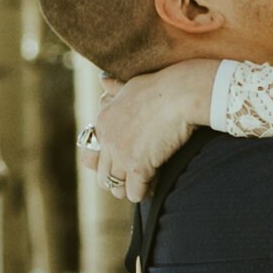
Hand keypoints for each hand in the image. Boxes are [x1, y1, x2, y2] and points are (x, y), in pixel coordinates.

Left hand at [84, 60, 219, 199]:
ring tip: (146, 182)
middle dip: (119, 179)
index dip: (109, 162)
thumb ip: (115, 87)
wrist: (180, 93)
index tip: (126, 161)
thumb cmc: (162, 85)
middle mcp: (107, 139)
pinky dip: (145, 192)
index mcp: (102, 121)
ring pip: (116, 188)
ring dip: (130, 188)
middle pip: (103, 175)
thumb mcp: (131, 83)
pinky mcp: (137, 166)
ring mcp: (120, 154)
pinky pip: (134, 193)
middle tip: (136, 177)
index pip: (92, 154)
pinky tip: (156, 183)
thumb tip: (103, 79)